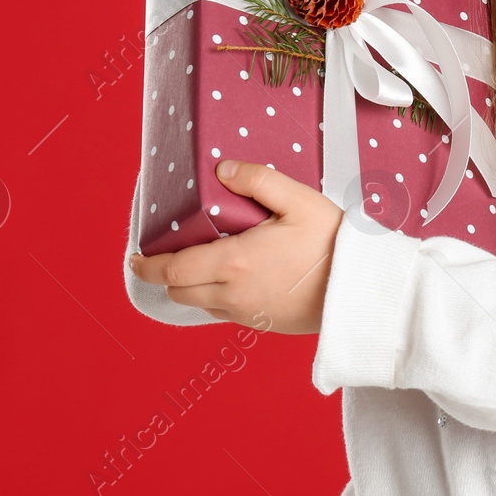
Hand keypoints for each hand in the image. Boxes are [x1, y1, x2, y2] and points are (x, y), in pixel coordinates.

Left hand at [129, 159, 343, 334]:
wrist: (360, 289)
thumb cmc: (333, 243)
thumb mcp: (299, 200)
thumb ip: (258, 181)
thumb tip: (224, 171)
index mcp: (235, 262)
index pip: (172, 270)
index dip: (147, 265)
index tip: (135, 257)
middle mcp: (233, 293)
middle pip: (179, 291)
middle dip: (167, 275)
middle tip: (167, 255)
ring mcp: (247, 312)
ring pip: (199, 304)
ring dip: (191, 287)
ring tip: (201, 264)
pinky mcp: (262, 324)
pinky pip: (223, 313)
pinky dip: (214, 298)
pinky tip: (233, 278)